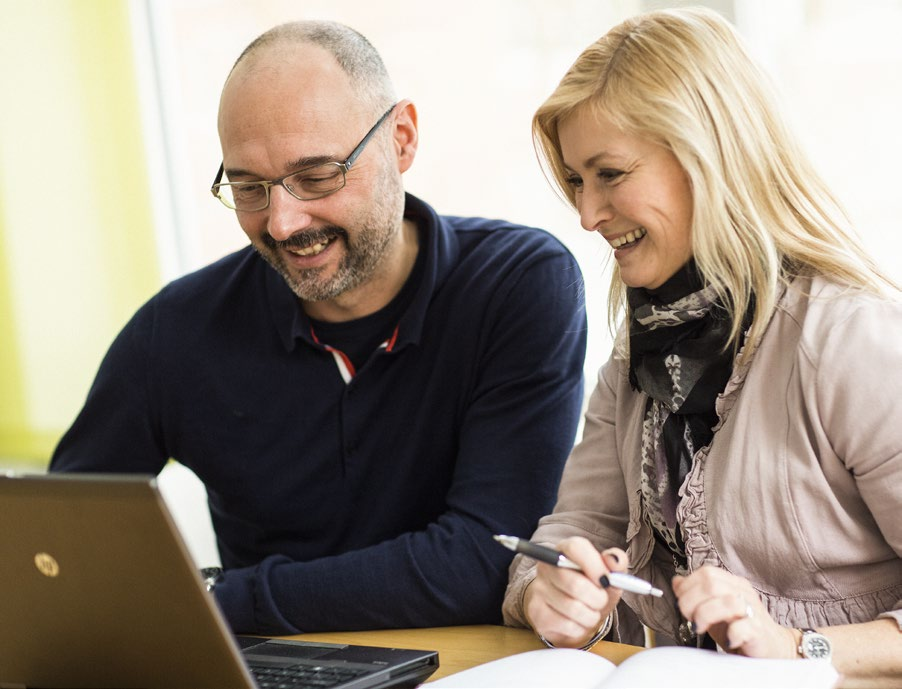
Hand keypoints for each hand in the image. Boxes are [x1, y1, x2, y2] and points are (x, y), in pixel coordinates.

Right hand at [523, 537, 626, 647]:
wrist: (570, 615)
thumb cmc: (591, 590)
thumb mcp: (608, 576)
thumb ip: (616, 563)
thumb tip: (615, 559)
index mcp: (564, 550)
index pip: (575, 548)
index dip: (594, 564)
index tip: (606, 580)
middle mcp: (547, 566)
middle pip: (575, 584)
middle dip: (597, 598)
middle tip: (601, 600)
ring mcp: (539, 589)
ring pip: (573, 608)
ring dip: (591, 616)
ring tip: (590, 612)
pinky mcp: (537, 612)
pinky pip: (567, 625)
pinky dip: (580, 628)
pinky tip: (578, 622)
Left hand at [672, 566, 796, 657]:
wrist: (771, 649)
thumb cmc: (739, 628)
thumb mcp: (713, 608)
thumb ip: (695, 594)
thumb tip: (677, 582)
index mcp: (732, 584)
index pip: (706, 573)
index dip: (687, 586)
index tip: (680, 602)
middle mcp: (743, 593)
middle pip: (712, 584)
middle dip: (690, 600)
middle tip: (688, 617)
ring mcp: (753, 611)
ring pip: (727, 601)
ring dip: (705, 614)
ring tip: (699, 628)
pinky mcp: (760, 632)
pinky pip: (745, 627)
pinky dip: (732, 633)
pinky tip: (726, 639)